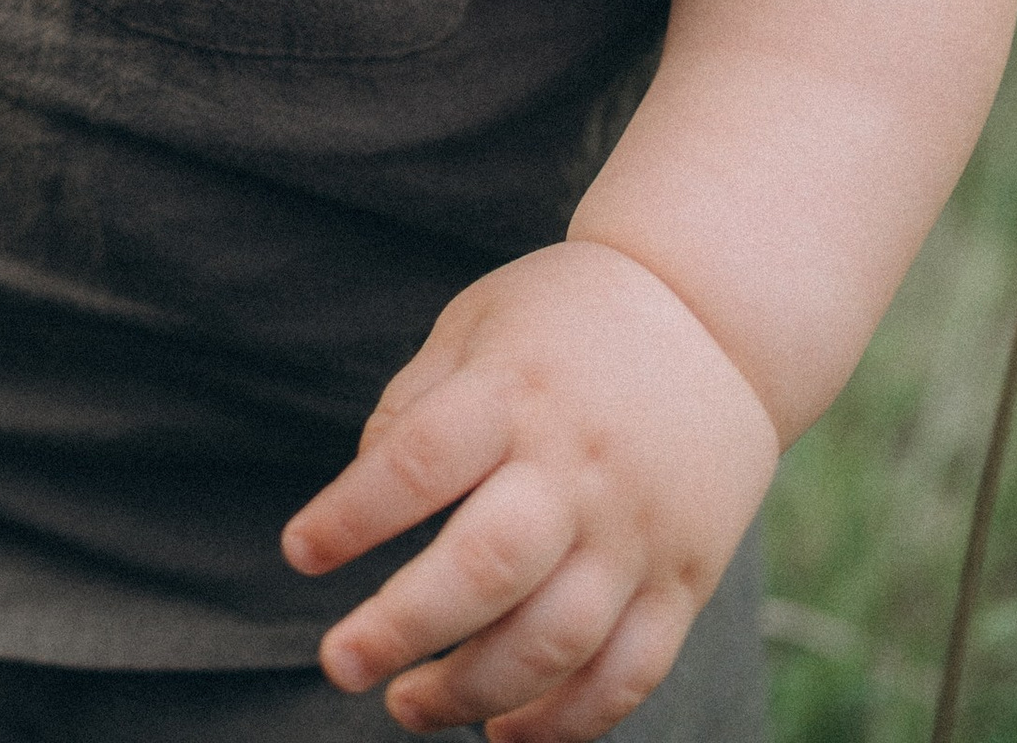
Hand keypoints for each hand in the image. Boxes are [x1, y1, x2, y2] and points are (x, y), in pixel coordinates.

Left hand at [281, 240, 777, 740]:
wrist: (716, 315)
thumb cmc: (567, 319)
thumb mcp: (478, 323)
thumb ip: (415, 407)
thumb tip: (360, 498)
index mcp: (515, 391)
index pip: (420, 461)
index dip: (352, 515)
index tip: (300, 552)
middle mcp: (578, 466)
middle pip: (487, 568)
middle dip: (404, 628)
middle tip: (340, 663)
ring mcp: (637, 531)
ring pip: (555, 640)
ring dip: (474, 692)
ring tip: (407, 705)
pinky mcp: (685, 580)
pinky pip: (628, 673)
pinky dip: (567, 721)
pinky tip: (504, 730)